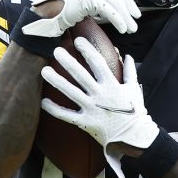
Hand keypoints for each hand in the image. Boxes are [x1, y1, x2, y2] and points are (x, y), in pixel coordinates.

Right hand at [21, 0, 139, 36]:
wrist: (45, 14)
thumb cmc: (61, 11)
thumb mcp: (83, 1)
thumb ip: (97, 1)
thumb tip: (113, 10)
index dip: (127, 0)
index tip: (134, 11)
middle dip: (128, 8)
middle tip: (136, 21)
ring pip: (114, 1)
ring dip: (125, 17)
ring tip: (130, 29)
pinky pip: (107, 9)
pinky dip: (117, 19)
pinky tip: (122, 28)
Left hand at [40, 38, 160, 177]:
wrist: (133, 136)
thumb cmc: (134, 112)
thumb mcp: (134, 89)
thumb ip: (130, 71)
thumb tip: (127, 56)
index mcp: (112, 85)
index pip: (98, 63)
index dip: (88, 50)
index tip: (78, 40)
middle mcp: (100, 95)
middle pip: (81, 76)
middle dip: (68, 62)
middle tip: (56, 50)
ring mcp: (92, 109)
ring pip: (71, 93)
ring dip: (57, 81)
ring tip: (44, 71)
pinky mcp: (86, 122)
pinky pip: (67, 115)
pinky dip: (55, 109)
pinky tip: (43, 102)